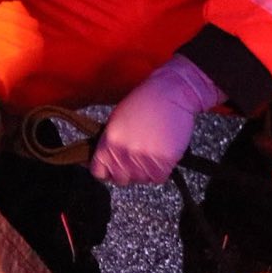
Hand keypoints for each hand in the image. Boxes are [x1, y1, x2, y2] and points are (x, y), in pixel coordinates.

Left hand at [90, 56, 223, 185]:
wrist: (171, 93)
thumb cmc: (145, 103)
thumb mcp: (116, 121)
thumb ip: (110, 144)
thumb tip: (106, 163)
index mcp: (109, 141)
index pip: (99, 172)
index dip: (109, 171)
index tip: (116, 167)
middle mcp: (123, 152)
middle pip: (122, 179)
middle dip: (130, 171)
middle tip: (140, 156)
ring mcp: (143, 158)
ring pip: (142, 179)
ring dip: (147, 169)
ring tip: (153, 149)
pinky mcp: (163, 161)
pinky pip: (159, 177)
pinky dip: (162, 169)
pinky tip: (163, 152)